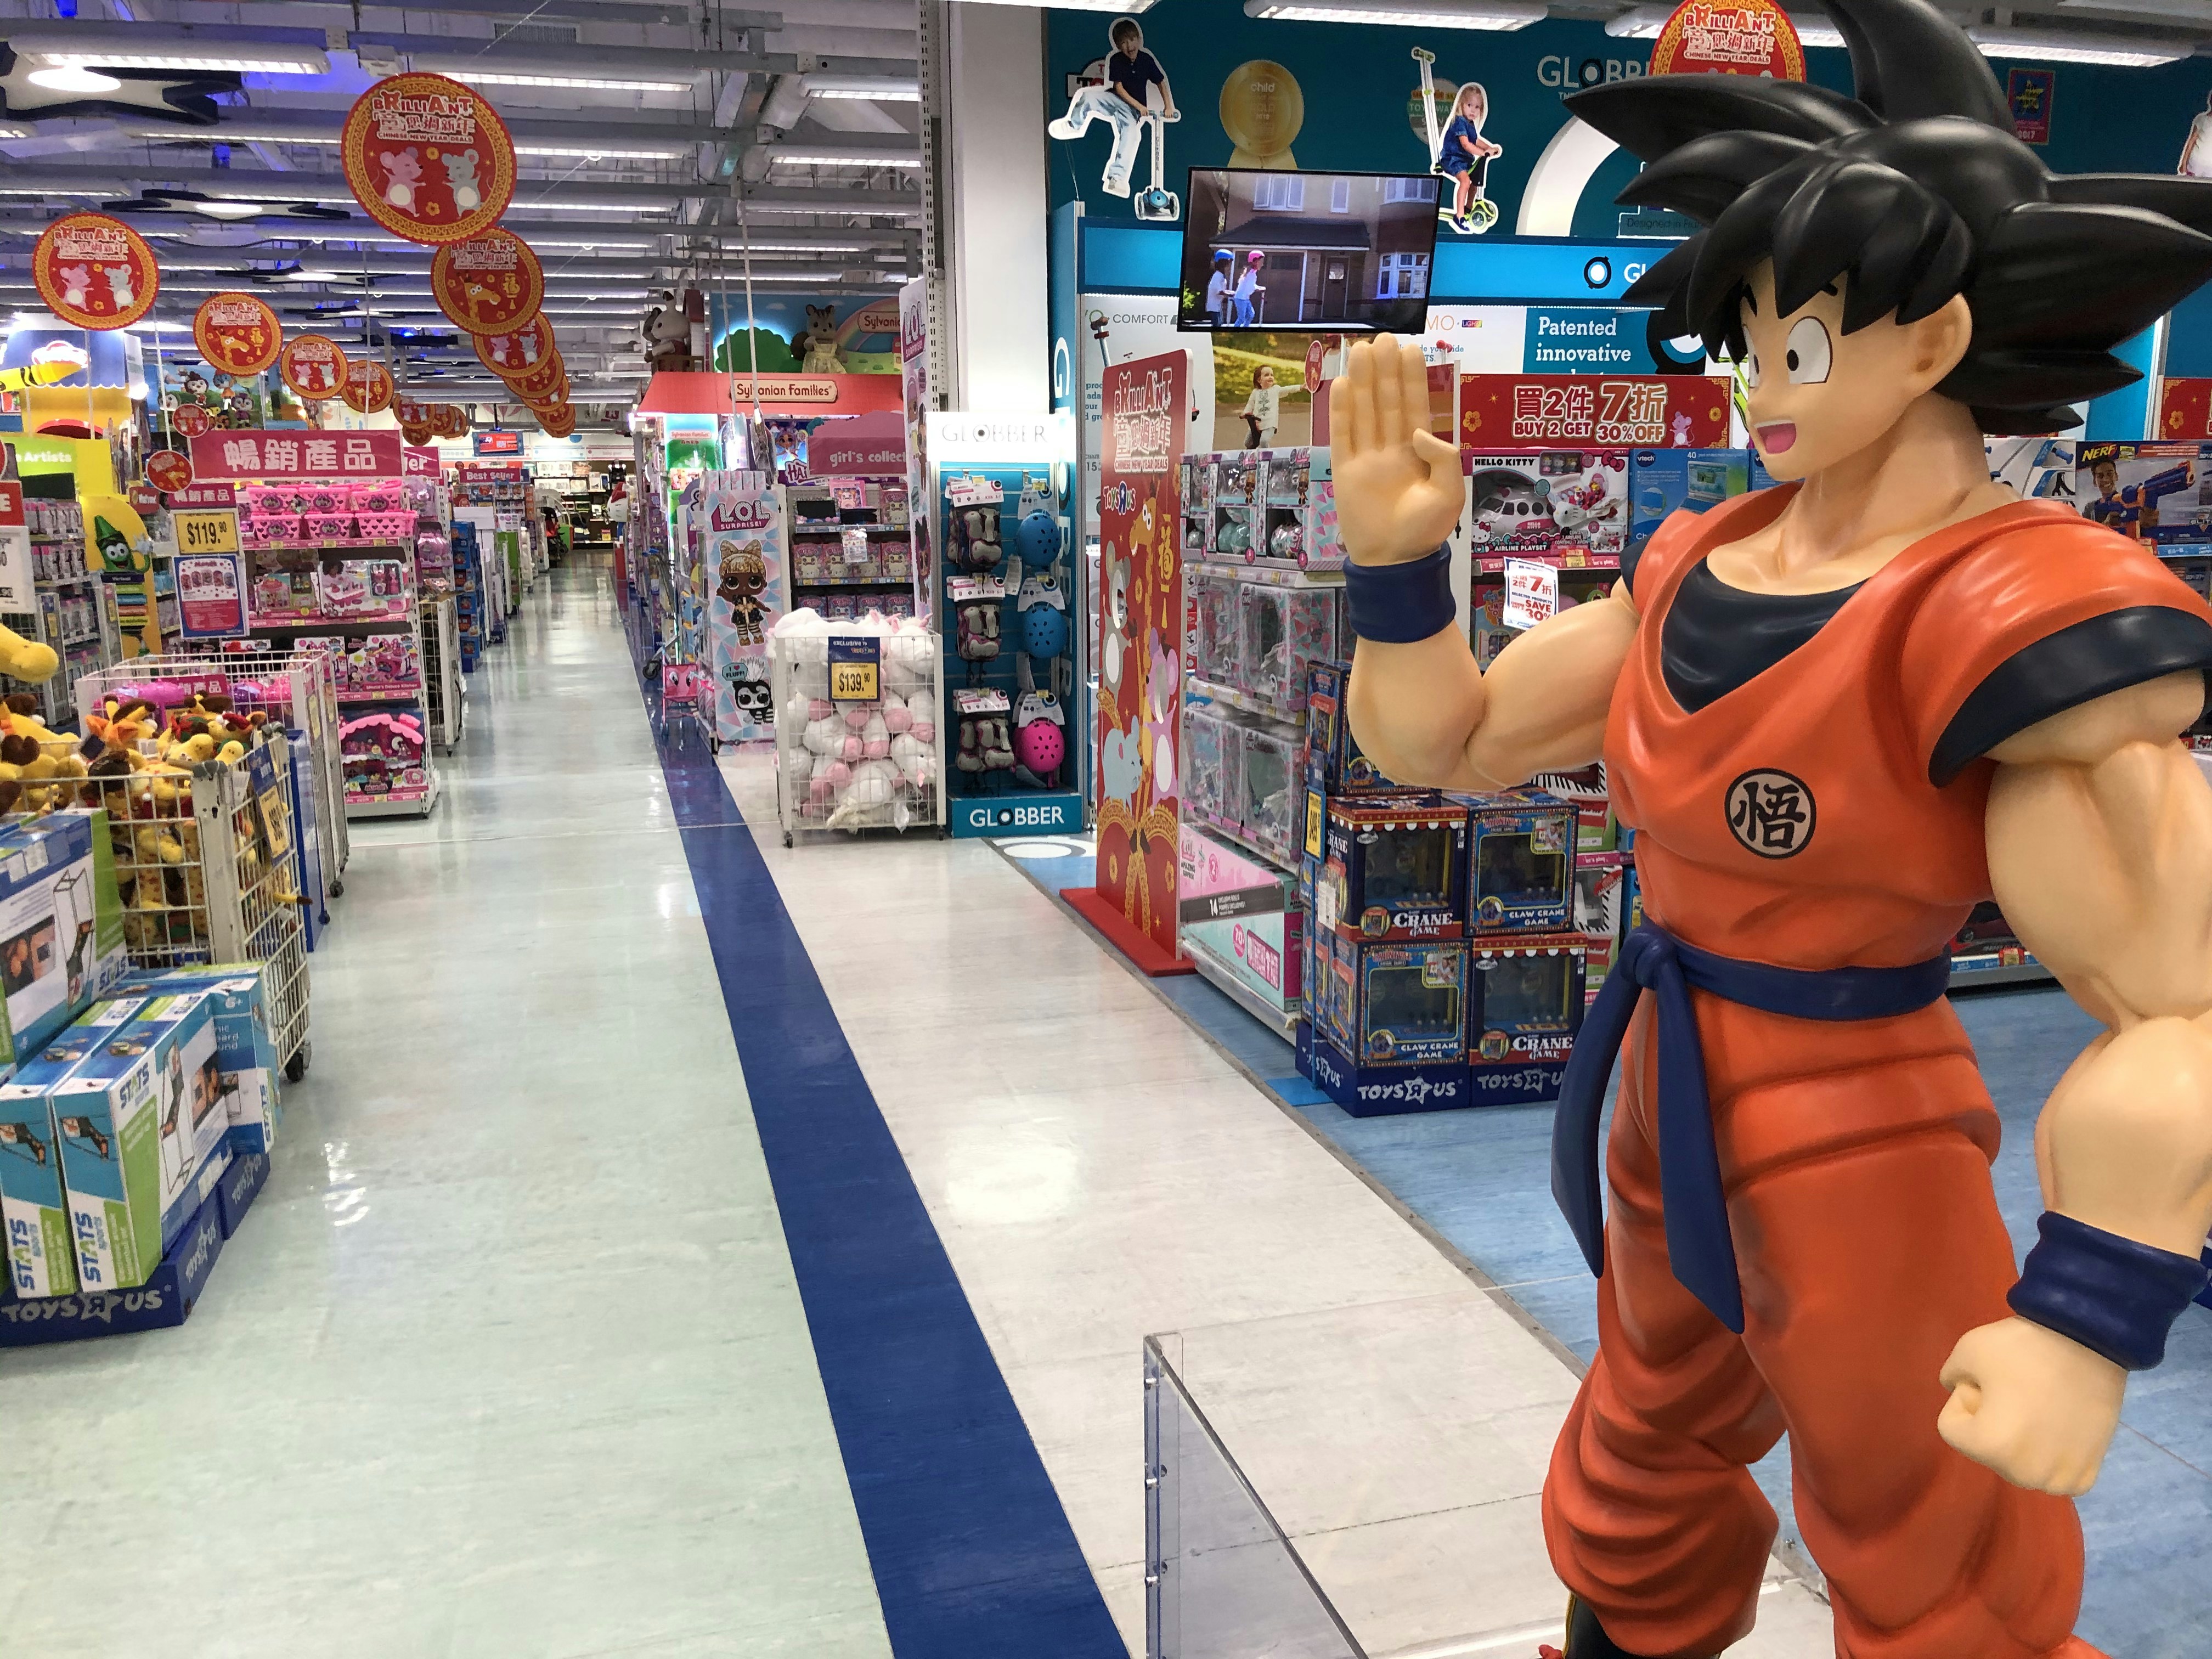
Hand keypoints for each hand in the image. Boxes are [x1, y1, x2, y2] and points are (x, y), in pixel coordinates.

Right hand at [1334, 335, 1463, 566]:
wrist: (1394, 562)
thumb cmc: (1424, 531)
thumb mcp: (1450, 494)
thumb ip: (1443, 458)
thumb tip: (1418, 431)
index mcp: (1419, 453)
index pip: (1414, 407)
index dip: (1412, 379)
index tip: (1411, 349)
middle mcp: (1392, 449)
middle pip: (1387, 402)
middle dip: (1386, 370)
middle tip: (1384, 338)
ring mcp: (1367, 458)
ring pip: (1364, 411)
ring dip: (1363, 381)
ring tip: (1362, 349)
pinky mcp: (1345, 471)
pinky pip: (1343, 436)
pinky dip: (1341, 411)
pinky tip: (1342, 384)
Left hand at [1938, 1314, 2126, 1495]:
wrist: (2092, 1341)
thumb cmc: (2025, 1346)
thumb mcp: (1967, 1351)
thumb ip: (1950, 1378)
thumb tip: (1955, 1389)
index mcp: (1991, 1447)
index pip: (1951, 1428)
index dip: (1965, 1397)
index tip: (1991, 1380)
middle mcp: (2026, 1474)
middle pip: (1986, 1450)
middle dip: (1991, 1422)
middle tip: (2017, 1391)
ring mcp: (2060, 1478)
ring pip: (2016, 1463)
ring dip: (2020, 1439)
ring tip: (2039, 1405)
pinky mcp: (2087, 1475)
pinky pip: (2050, 1474)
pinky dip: (2049, 1453)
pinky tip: (2059, 1424)